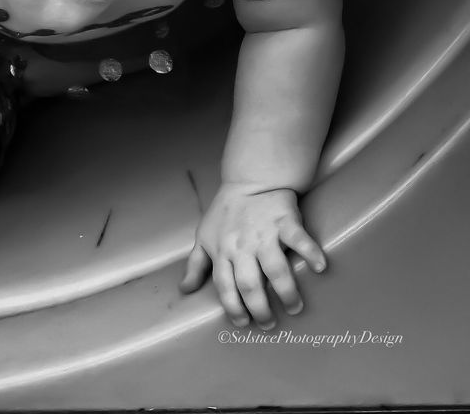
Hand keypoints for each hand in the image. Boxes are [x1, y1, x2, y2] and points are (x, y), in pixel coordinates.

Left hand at [179, 183, 327, 328]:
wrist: (249, 181)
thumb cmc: (225, 214)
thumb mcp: (204, 237)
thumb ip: (195, 265)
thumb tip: (184, 290)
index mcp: (222, 250)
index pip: (225, 286)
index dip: (233, 308)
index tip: (243, 324)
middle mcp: (242, 245)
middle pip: (249, 283)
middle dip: (259, 308)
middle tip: (268, 324)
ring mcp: (264, 234)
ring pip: (275, 268)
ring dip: (286, 292)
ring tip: (294, 308)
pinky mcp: (284, 222)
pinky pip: (299, 239)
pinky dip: (310, 252)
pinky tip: (320, 267)